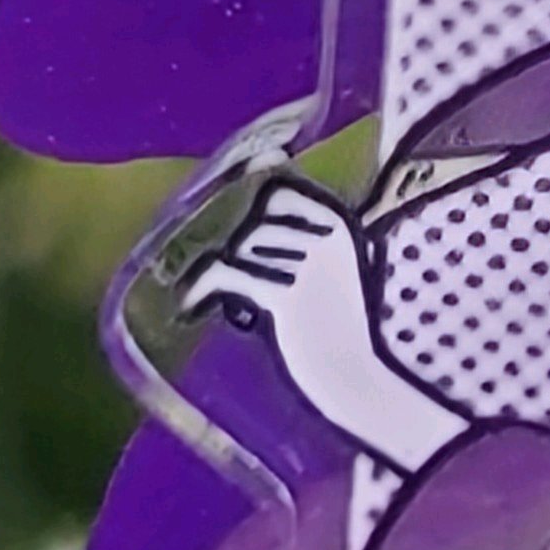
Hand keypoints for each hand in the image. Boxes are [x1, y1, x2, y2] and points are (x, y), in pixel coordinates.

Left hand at [184, 180, 392, 448]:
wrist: (357, 384)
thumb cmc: (338, 329)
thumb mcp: (326, 266)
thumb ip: (295, 226)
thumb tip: (257, 165)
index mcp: (339, 224)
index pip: (278, 192)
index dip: (256, 216)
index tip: (250, 244)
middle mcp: (326, 235)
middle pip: (253, 223)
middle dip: (245, 255)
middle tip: (254, 289)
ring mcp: (308, 264)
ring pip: (239, 249)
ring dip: (233, 276)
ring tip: (244, 308)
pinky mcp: (286, 295)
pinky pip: (225, 274)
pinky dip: (201, 289)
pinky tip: (192, 305)